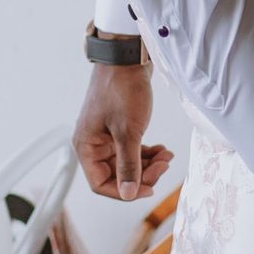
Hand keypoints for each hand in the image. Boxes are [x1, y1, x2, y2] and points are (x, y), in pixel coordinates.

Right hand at [73, 62, 173, 201]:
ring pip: (126, 162)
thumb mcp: (128, 132)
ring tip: (167, 155)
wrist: (128, 59)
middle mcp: (92, 143)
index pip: (101, 184)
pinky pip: (131, 149)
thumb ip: (128, 165)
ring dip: (148, 163)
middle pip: (116, 174)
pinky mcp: (118, 127)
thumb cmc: (122, 90)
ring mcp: (105, 135)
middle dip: (142, 174)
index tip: (149, 187)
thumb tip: (129, 194)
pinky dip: (147, 152)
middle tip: (164, 165)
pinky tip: (162, 149)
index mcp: (86, 147)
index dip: (125, 191)